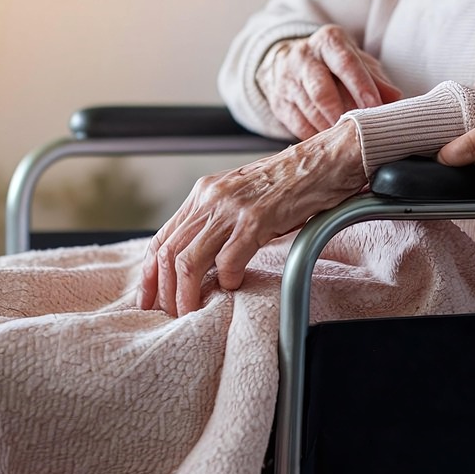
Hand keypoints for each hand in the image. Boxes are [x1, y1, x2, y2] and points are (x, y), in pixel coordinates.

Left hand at [140, 120, 366, 315]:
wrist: (326, 159)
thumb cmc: (292, 182)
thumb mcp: (244, 196)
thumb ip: (221, 220)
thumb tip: (207, 260)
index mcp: (204, 192)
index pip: (162, 238)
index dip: (150, 273)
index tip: (148, 298)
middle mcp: (211, 197)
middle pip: (168, 252)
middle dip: (163, 290)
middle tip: (169, 314)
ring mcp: (232, 207)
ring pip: (189, 261)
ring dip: (187, 293)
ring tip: (191, 312)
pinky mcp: (257, 218)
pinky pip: (228, 260)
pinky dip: (227, 280)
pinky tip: (233, 287)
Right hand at [257, 25, 401, 138]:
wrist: (288, 62)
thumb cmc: (332, 64)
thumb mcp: (356, 61)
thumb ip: (376, 79)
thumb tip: (395, 98)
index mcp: (328, 42)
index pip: (346, 63)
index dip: (361, 86)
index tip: (374, 106)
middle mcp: (304, 57)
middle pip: (321, 90)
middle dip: (341, 113)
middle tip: (358, 131)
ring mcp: (287, 80)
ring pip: (309, 110)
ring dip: (329, 128)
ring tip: (347, 140)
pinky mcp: (279, 102)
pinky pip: (297, 124)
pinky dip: (316, 136)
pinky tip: (329, 142)